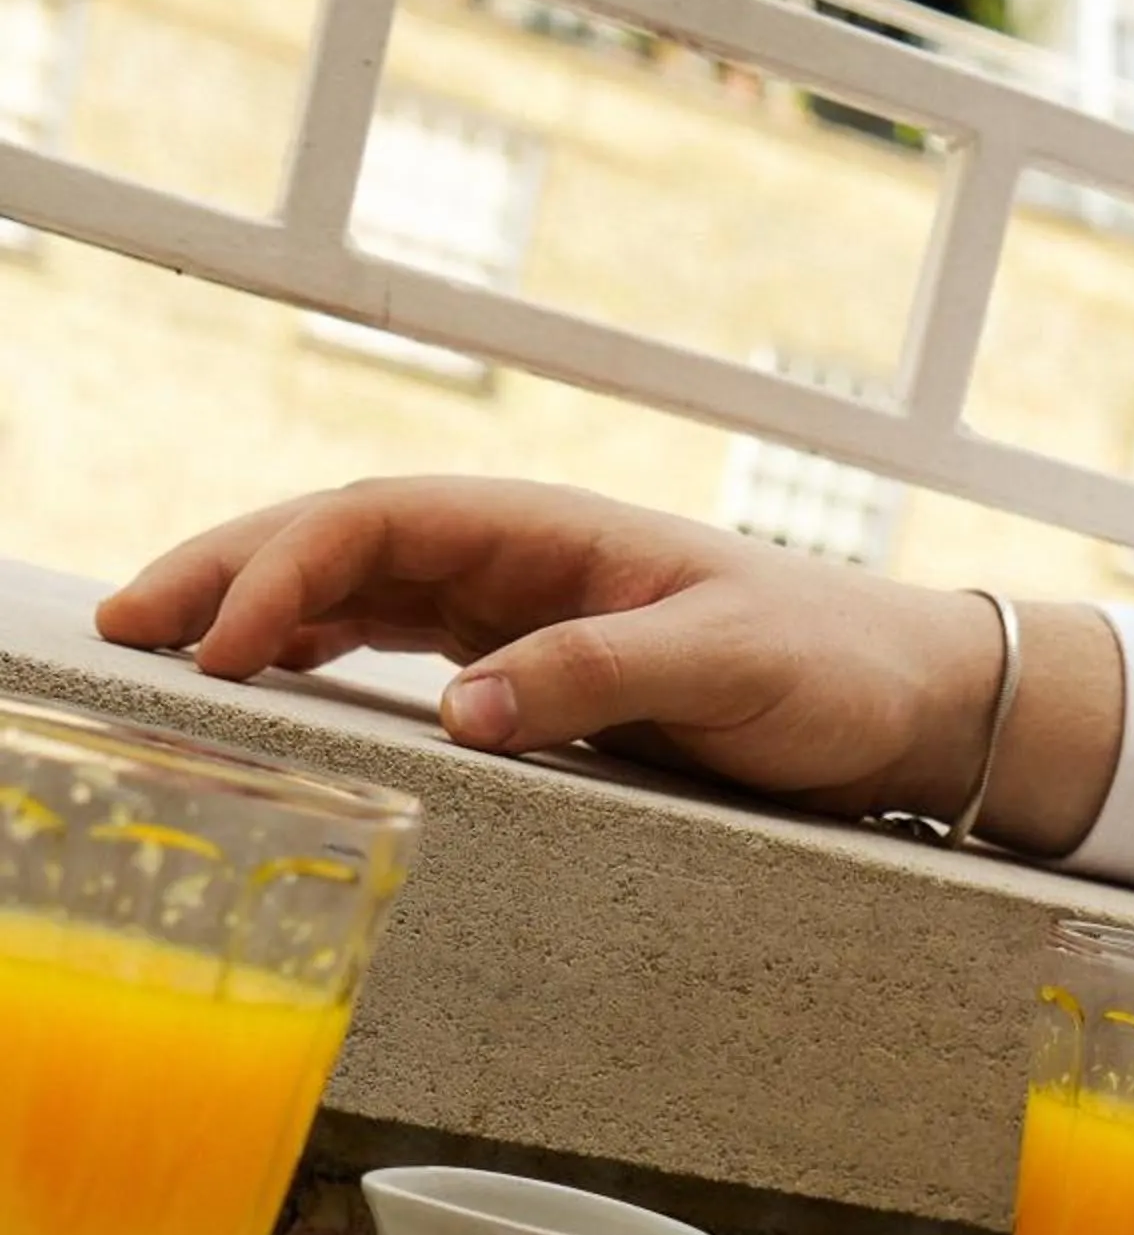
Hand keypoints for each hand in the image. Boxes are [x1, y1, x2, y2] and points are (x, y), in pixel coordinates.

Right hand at [97, 477, 1122, 850]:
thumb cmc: (836, 668)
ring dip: (261, 616)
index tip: (224, 641)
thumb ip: (600, 677)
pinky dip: (329, 659)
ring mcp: (523, 610)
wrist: (911, 700)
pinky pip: (405, 648)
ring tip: (163, 656)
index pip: (379, 522)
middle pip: (338, 541)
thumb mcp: (731, 667)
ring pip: (356, 593)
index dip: (284, 569)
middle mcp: (524, 558)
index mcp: (557, 530)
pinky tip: (277, 686)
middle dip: (227, 572)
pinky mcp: (540, 670)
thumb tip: (464, 712)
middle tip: (121, 626)